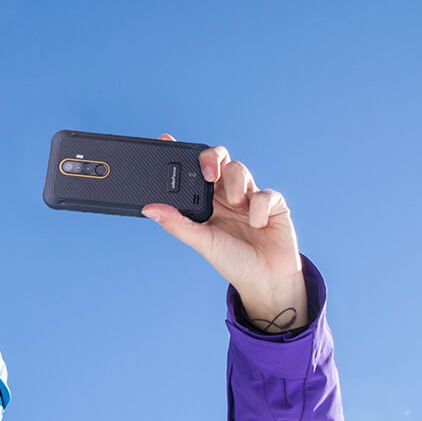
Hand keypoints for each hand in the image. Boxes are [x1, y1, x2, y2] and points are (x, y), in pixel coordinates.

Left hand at [140, 135, 306, 331]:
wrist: (265, 281)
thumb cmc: (232, 261)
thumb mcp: (201, 242)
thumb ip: (176, 224)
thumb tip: (148, 209)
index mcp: (207, 202)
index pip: (193, 171)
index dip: (182, 153)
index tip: (165, 140)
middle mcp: (227, 195)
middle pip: (218, 159)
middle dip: (212, 157)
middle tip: (209, 173)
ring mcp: (250, 196)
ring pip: (239, 169)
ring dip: (235, 188)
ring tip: (237, 210)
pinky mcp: (273, 203)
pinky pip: (264, 194)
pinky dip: (258, 210)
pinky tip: (257, 226)